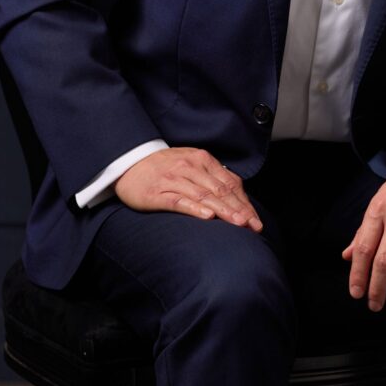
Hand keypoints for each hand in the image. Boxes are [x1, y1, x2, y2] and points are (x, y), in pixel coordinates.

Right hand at [115, 147, 262, 230]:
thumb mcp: (192, 164)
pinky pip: (178, 201)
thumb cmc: (165, 167)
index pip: (229, 183)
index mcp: (202, 159)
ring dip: (223, 210)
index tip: (256, 219)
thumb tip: (239, 195)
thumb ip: (213, 176)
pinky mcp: (157, 193)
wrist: (130, 162)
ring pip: (203, 196)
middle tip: (253, 225)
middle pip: (219, 190)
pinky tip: (207, 216)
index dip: (244, 202)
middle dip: (239, 209)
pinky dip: (194, 208)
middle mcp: (190, 167)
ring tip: (238, 223)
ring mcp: (173, 179)